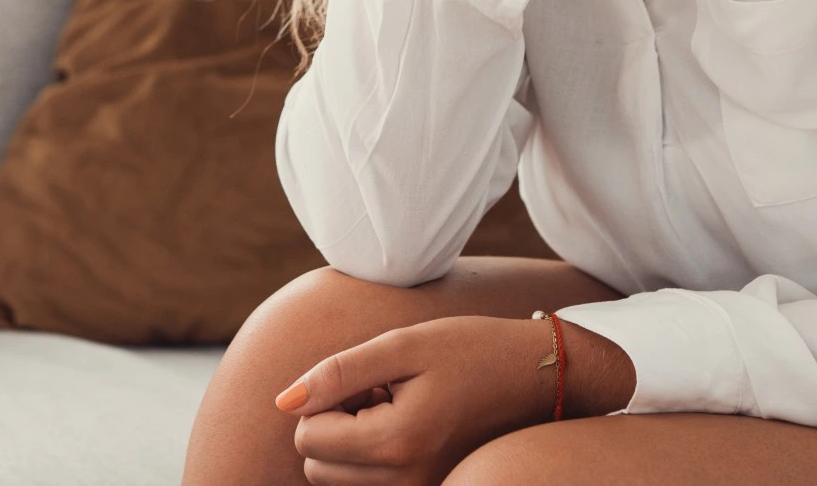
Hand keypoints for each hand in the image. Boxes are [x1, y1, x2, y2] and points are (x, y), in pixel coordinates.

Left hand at [274, 316, 552, 485]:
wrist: (534, 377)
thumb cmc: (470, 350)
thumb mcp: (402, 345)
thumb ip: (336, 373)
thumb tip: (282, 402)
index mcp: (396, 443)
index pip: (308, 437)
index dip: (324, 399)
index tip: (368, 377)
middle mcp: (406, 482)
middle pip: (316, 466)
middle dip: (334, 424)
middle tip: (381, 390)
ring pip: (337, 481)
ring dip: (352, 442)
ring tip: (395, 407)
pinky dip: (370, 459)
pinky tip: (403, 427)